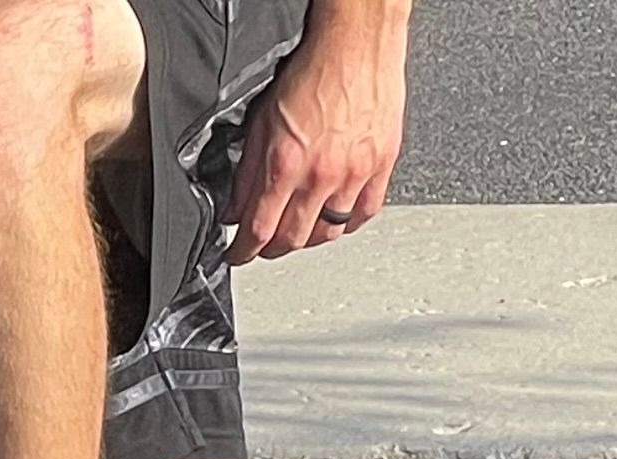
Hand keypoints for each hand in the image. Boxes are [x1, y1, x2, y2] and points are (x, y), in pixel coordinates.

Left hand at [230, 20, 407, 261]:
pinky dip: (347, 224)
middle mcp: (321, 174)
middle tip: (264, 246)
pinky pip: (364, 213)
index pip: (258, 231)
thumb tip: (234, 209)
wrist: (356, 46)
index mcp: (286, 165)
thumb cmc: (313, 73)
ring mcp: (355, 173)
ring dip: (308, 239)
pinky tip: (335, 219)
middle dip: (272, 249)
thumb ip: (247, 173)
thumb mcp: (261, 123)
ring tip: (297, 231)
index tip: (237, 255)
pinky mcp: (382, 165)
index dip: (242, 252)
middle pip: (293, 240)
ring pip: (328, 232)